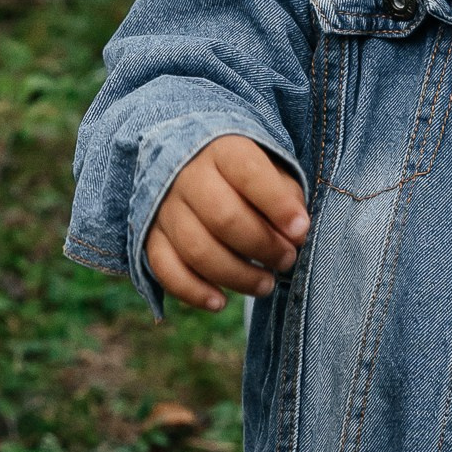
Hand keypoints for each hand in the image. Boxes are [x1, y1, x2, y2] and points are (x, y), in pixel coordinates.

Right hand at [147, 136, 309, 312]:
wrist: (188, 161)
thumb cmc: (244, 173)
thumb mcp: (270, 168)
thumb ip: (286, 196)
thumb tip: (295, 234)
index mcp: (221, 149)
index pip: (248, 174)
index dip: (277, 205)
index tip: (301, 230)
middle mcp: (186, 175)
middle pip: (223, 218)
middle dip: (262, 246)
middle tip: (287, 260)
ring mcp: (164, 206)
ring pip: (196, 249)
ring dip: (236, 276)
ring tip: (265, 284)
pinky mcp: (150, 235)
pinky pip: (165, 269)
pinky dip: (192, 291)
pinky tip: (220, 302)